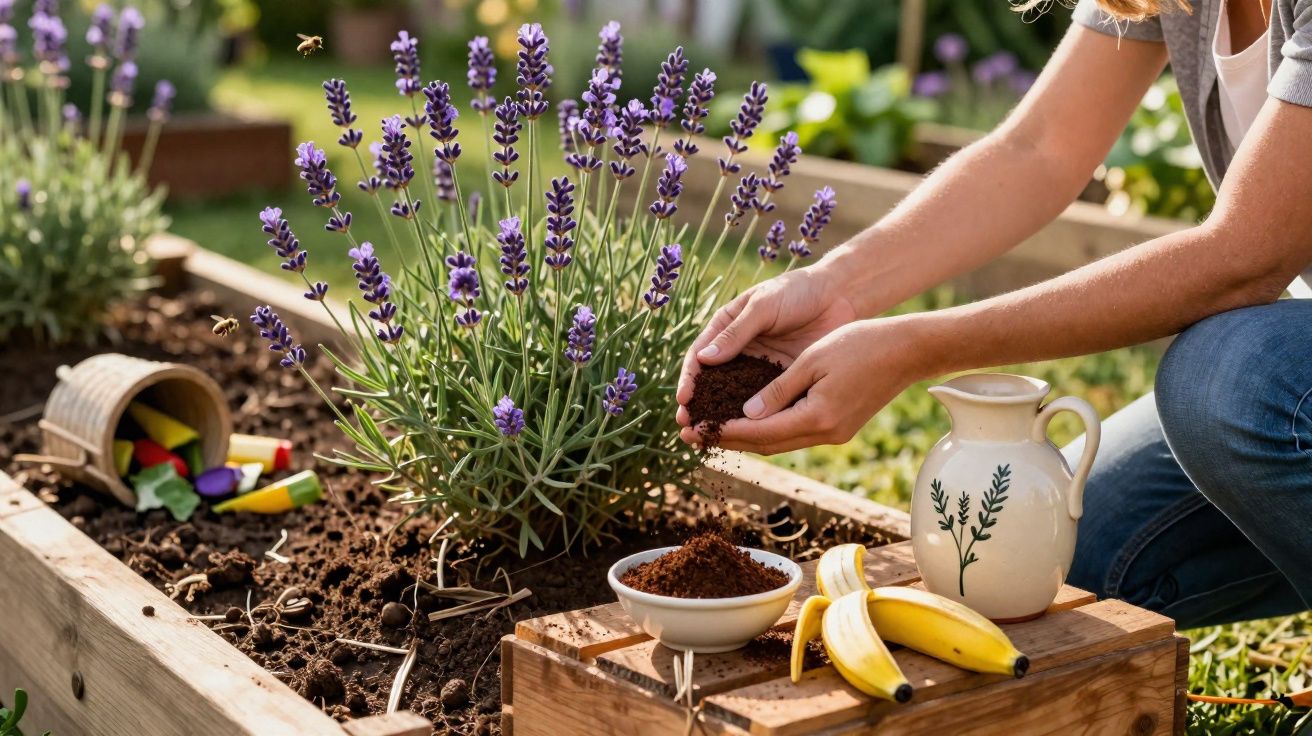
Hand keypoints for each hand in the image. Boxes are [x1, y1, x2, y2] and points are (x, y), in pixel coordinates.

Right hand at [676, 266, 858, 430]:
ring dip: (722, 419)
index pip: (699, 357)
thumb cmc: (796, 291)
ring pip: (734, 398)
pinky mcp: (780, 381)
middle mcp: (737, 352)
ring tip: (708, 439)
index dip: (689, 380)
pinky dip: (753, 420)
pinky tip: (744, 437)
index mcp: (724, 328)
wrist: (837, 295)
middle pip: (711, 384)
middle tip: (688, 428)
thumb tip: (703, 359)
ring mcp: (758, 368)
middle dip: (699, 407)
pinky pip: (763, 403)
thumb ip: (736, 333)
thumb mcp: (763, 306)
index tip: (684, 400)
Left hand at [681, 318, 926, 453]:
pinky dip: (770, 429)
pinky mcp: (839, 427)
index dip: (726, 432)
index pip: (760, 432)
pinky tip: (751, 422)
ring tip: (714, 431)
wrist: (908, 350)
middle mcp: (825, 434)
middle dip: (730, 440)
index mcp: (817, 418)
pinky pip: (796, 433)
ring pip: (781, 441)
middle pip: (767, 444)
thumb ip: (777, 390)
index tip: (696, 430)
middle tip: (693, 437)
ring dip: (748, 438)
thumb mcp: (811, 361)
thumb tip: (746, 415)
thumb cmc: (860, 344)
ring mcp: (834, 433)